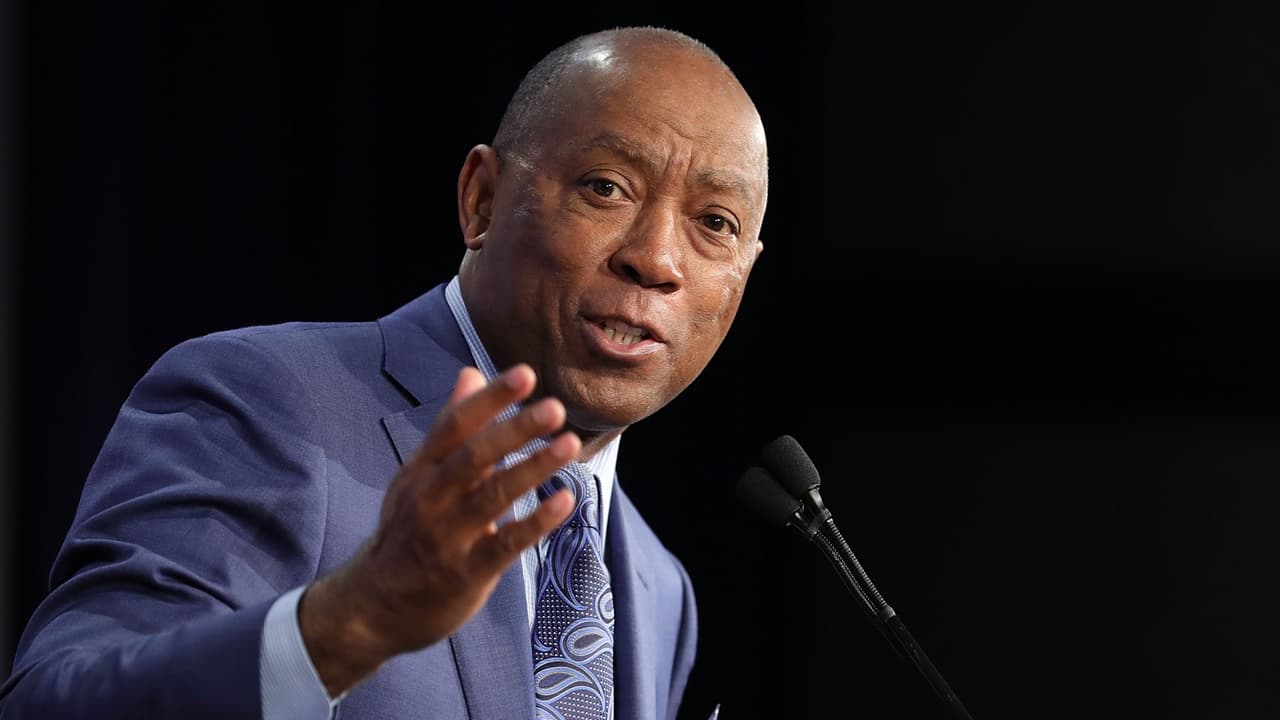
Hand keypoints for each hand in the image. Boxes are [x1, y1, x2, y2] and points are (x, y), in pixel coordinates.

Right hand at [298, 364, 577, 696]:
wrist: (374, 606)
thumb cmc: (408, 531)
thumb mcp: (420, 475)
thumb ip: (451, 426)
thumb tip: (471, 373)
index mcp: (421, 469)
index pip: (454, 425)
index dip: (489, 399)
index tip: (525, 374)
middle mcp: (430, 498)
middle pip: (473, 456)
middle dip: (514, 429)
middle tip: (555, 407)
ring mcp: (446, 536)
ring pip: (492, 496)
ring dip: (532, 468)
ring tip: (569, 444)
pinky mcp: (465, 573)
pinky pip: (503, 544)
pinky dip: (535, 522)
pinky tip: (565, 501)